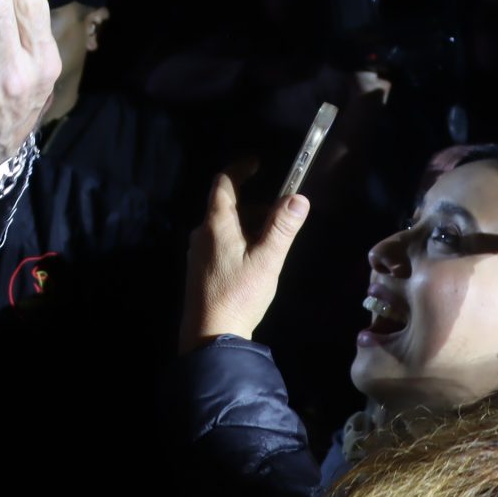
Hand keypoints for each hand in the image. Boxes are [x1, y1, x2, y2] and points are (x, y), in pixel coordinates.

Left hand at [180, 168, 308, 350]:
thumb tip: (298, 197)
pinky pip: (220, 243)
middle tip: (280, 210)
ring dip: (248, 223)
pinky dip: (240, 239)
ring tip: (274, 236)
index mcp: (215, 224)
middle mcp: (202, 233)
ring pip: (224, 227)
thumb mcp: (267, 259)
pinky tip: (256, 257)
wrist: (210, 333)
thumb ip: (282, 228)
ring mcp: (199, 252)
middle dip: (254, 203)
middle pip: (226, 206)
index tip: (258, 163)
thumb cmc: (239, 293)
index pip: (223, 184)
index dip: (240, 169)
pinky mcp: (201, 270)